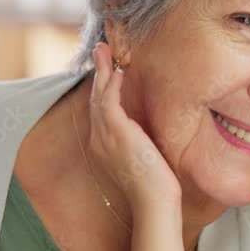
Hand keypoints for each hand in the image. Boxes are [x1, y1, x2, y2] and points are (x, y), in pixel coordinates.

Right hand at [88, 42, 180, 212]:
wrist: (154, 200)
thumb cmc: (154, 185)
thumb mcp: (143, 158)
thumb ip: (138, 141)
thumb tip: (145, 132)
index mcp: (104, 145)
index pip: (100, 110)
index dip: (102, 88)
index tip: (108, 71)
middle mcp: (100, 139)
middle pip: (95, 98)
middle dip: (98, 73)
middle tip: (100, 50)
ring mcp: (105, 136)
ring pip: (99, 96)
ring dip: (102, 71)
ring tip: (104, 50)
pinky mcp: (117, 133)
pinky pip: (109, 102)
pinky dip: (112, 85)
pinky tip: (119, 73)